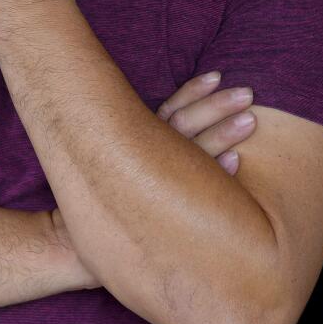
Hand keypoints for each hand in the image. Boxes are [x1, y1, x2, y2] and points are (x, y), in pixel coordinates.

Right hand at [45, 71, 256, 290]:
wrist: (71, 247)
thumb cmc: (104, 201)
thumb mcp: (120, 164)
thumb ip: (143, 143)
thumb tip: (176, 121)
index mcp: (136, 143)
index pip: (168, 110)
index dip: (192, 92)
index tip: (216, 76)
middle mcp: (143, 159)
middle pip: (183, 125)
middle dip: (216, 106)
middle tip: (246, 93)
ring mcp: (152, 186)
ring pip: (191, 152)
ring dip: (223, 134)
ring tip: (251, 119)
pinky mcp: (158, 211)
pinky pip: (193, 190)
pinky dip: (217, 173)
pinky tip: (238, 161)